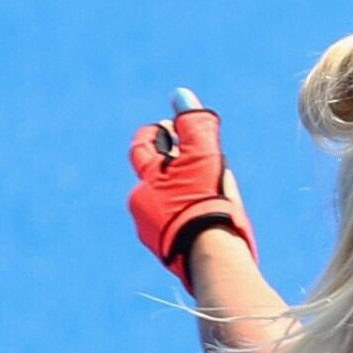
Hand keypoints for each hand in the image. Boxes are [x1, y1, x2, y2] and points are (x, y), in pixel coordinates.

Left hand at [128, 100, 257, 289]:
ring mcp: (151, 231)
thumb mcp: (205, 158)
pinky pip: (172, 231)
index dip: (155, 135)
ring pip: (164, 206)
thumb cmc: (208, 203)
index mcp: (148, 178)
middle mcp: (141, 203)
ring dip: (180, 199)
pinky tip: (205, 227)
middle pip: (155, 178)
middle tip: (199, 167)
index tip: (170, 129)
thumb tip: (181, 96)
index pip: (143, 146)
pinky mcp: (165, 253)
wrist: (211, 257)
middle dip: (174, 171)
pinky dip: (185, 224)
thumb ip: (194, 127)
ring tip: (208, 202)